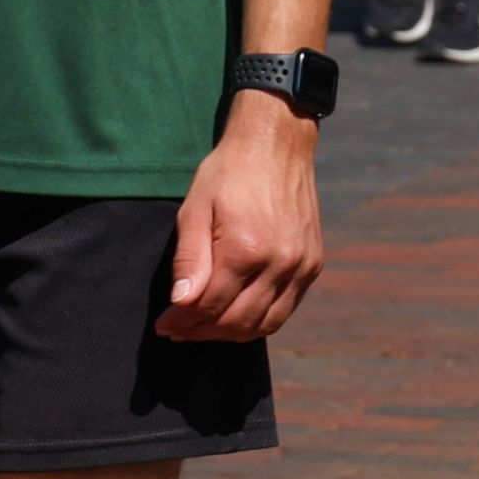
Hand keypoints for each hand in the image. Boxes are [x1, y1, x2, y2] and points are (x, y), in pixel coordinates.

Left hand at [159, 94, 321, 341]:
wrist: (276, 145)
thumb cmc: (229, 172)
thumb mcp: (196, 208)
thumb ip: (189, 259)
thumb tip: (180, 303)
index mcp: (246, 248)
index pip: (210, 305)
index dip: (183, 321)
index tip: (164, 325)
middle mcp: (280, 262)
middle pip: (237, 321)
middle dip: (203, 332)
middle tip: (179, 330)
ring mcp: (301, 266)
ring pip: (265, 324)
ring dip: (231, 333)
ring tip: (204, 328)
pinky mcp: (313, 265)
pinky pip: (285, 309)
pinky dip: (259, 320)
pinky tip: (236, 313)